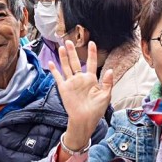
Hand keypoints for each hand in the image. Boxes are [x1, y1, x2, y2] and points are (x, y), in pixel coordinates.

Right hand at [49, 41, 112, 155]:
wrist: (84, 120)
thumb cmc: (96, 110)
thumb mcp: (106, 96)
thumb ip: (107, 82)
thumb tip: (110, 70)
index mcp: (91, 79)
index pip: (91, 63)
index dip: (91, 53)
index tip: (92, 43)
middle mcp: (80, 79)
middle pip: (76, 61)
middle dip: (73, 51)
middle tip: (69, 41)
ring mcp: (71, 83)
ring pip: (66, 66)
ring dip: (64, 57)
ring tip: (61, 47)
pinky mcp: (64, 88)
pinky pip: (58, 77)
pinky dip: (54, 70)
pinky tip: (51, 62)